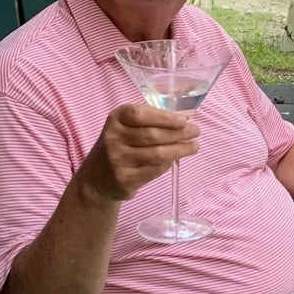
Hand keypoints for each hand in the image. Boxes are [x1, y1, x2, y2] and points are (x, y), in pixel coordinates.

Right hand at [78, 102, 199, 201]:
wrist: (96, 178)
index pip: (140, 114)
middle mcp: (112, 138)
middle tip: (196, 132)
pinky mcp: (124, 179)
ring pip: (157, 154)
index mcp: (115, 119)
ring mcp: (117, 160)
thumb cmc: (119, 145)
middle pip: (153, 135)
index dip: (164, 117)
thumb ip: (149, 121)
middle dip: (179, 133)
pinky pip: (154, 170)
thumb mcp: (126, 127)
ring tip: (194, 146)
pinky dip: (169, 164)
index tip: (184, 120)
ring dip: (180, 150)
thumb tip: (184, 120)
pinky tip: (175, 159)